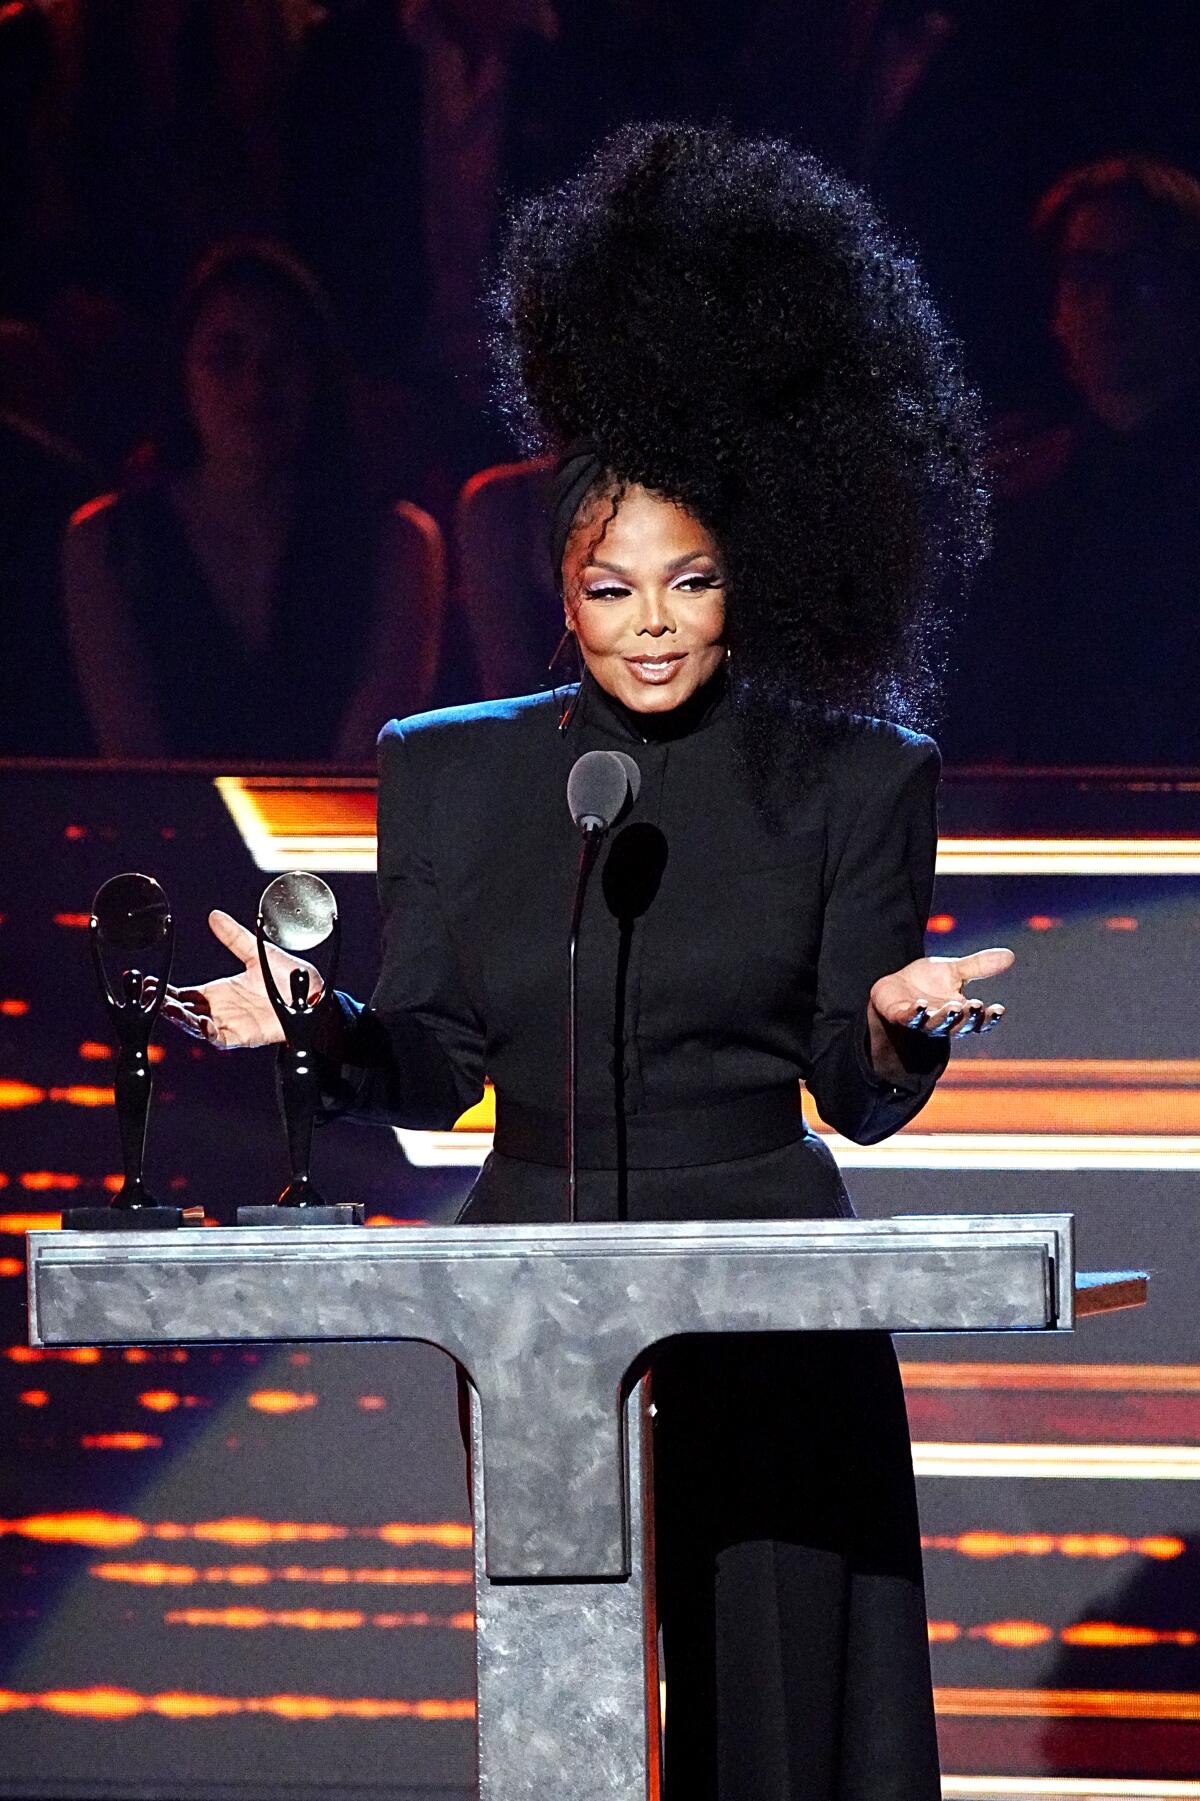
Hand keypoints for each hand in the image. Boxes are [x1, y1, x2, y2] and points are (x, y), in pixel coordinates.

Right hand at [160, 910, 321, 1049]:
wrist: (313, 994)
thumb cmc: (288, 977)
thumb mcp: (256, 953)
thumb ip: (234, 937)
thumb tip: (214, 915)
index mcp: (219, 992)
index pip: (184, 993)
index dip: (164, 990)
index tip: (146, 981)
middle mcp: (220, 1009)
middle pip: (183, 1011)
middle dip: (164, 1005)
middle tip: (146, 995)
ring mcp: (230, 1023)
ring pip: (196, 1026)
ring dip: (180, 1018)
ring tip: (165, 1008)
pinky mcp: (244, 1036)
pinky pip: (220, 1038)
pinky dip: (208, 1032)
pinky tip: (199, 1022)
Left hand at [869, 946, 1012, 1058]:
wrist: (896, 986)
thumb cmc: (929, 982)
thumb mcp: (954, 971)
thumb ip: (979, 966)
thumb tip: (1010, 955)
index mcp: (960, 1013)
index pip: (979, 1021)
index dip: (989, 1018)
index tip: (999, 1009)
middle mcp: (943, 1022)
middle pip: (960, 1025)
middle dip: (968, 1017)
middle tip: (976, 1006)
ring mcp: (921, 1021)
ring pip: (936, 1024)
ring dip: (944, 1018)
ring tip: (953, 1007)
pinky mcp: (900, 1016)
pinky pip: (909, 1018)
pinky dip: (916, 1013)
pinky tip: (922, 1004)